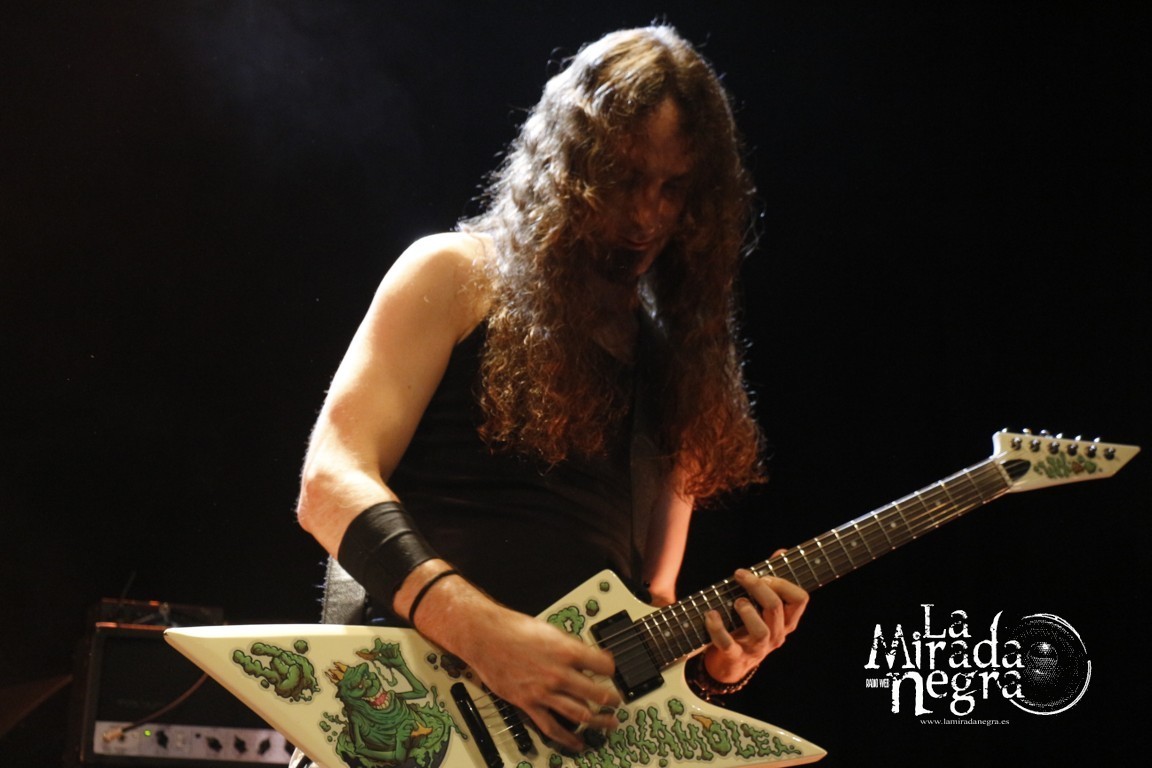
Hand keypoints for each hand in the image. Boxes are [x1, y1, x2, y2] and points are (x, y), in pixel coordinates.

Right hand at [459, 606, 620, 750]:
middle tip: (617, 702)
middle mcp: (559, 673)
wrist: (485, 636)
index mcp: (567, 651)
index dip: (612, 670)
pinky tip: (578, 743)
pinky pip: (552, 727)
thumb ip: (568, 645)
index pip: (603, 665)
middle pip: (597, 693)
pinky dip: (567, 738)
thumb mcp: (549, 629)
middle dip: (612, 700)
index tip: (613, 673)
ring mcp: (544, 691)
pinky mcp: (529, 703)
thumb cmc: (512, 628)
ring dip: (598, 721)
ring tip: (609, 723)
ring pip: (580, 713)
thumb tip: (582, 653)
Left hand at [702, 566, 807, 682]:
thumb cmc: (748, 627)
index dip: (783, 582)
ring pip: (761, 631)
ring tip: (735, 600)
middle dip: (758, 587)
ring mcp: (757, 649)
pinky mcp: (735, 657)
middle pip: (776, 608)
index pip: (800, 599)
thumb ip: (772, 580)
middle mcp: (776, 635)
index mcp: (786, 621)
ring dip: (746, 610)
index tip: (764, 573)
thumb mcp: (762, 606)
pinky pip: (728, 644)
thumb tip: (782, 552)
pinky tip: (711, 614)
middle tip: (741, 576)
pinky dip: (717, 627)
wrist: (730, 665)